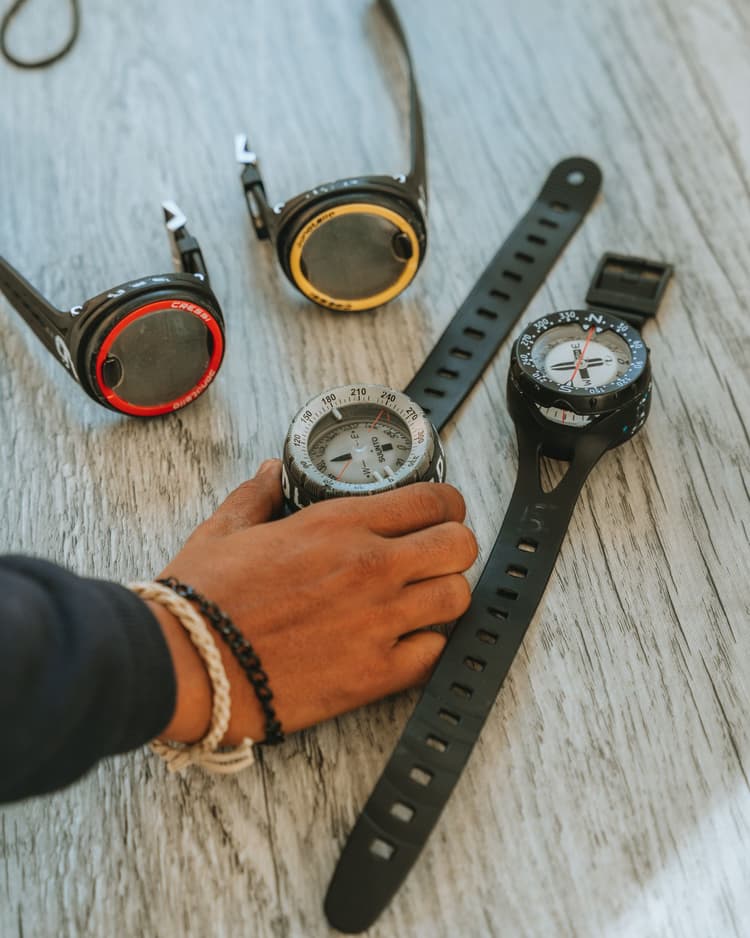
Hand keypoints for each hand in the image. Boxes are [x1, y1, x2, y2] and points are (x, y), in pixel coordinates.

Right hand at [149, 459, 477, 744]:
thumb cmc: (202, 597)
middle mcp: (370, 568)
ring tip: (422, 599)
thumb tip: (269, 473)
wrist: (186, 664)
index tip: (441, 512)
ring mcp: (377, 623)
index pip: (432, 501)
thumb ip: (257, 496)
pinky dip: (428, 647)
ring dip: (445, 595)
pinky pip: (434, 655)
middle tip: (435, 554)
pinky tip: (404, 642)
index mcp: (339, 525)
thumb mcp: (226, 530)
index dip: (447, 504)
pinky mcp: (373, 675)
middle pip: (459, 546)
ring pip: (457, 599)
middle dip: (454, 545)